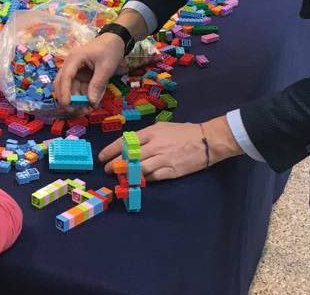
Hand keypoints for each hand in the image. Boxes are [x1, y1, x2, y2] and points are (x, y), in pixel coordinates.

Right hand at [53, 32, 125, 109]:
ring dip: (76, 100)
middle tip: (75, 111)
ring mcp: (75, 71)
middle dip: (67, 98)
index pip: (65, 76)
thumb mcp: (106, 67)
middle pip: (62, 83)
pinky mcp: (80, 76)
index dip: (64, 91)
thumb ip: (97, 84)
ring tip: (87, 110)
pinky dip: (83, 97)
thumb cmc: (110, 50)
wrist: (115, 41)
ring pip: (70, 88)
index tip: (67, 105)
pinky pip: (78, 89)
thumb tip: (91, 102)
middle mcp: (70, 65)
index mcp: (74, 59)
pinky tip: (91, 104)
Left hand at [98, 117, 243, 180]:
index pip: (125, 142)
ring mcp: (163, 159)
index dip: (111, 150)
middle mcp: (155, 146)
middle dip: (115, 165)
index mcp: (151, 133)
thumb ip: (146, 136)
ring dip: (126, 174)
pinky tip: (137, 181)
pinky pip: (152, 178)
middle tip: (107, 170)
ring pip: (139, 169)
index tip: (102, 157)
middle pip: (129, 157)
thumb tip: (131, 146)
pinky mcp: (171, 171)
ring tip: (119, 177)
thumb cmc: (183, 132)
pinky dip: (143, 180)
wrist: (207, 140)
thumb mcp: (162, 127)